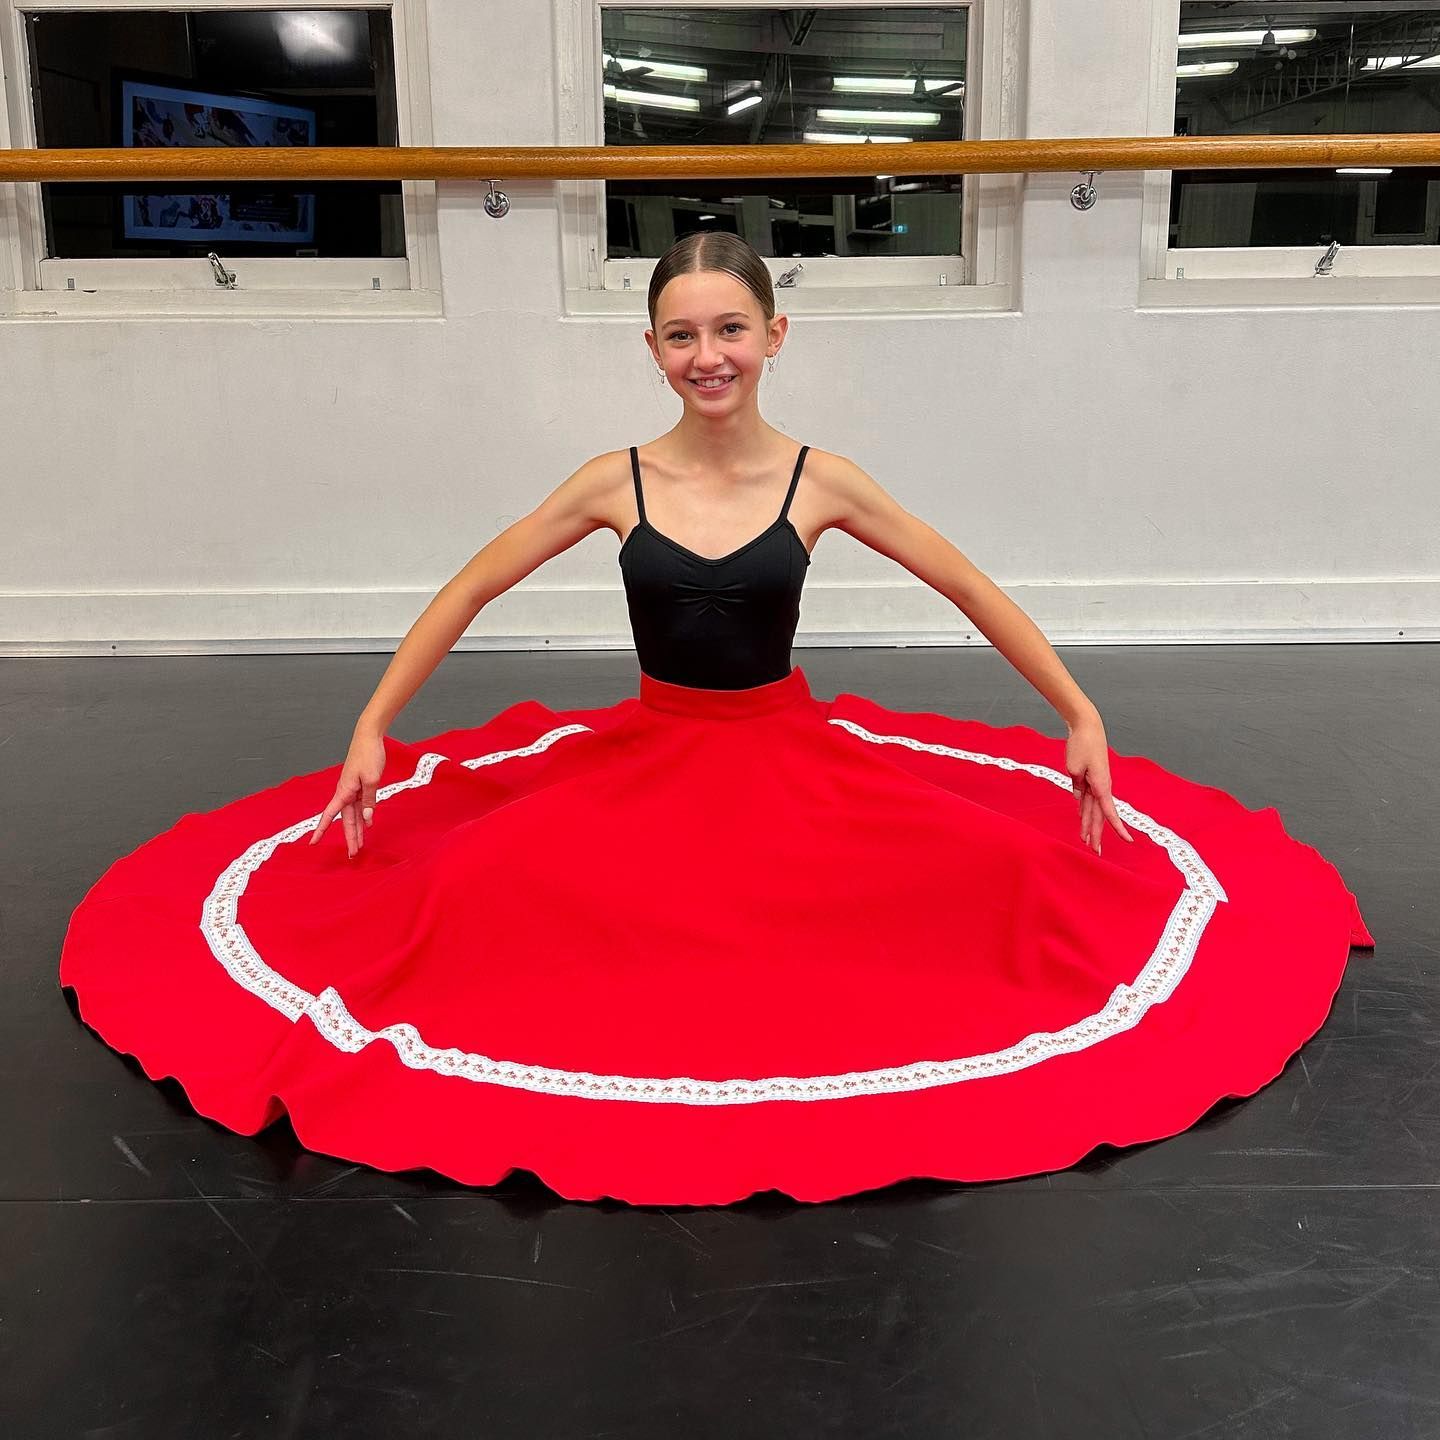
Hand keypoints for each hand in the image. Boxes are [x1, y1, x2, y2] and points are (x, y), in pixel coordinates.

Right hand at [309, 727, 386, 858]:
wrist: (369, 737)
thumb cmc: (368, 755)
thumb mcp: (372, 779)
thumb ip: (369, 800)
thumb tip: (367, 818)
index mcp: (343, 791)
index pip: (329, 815)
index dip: (321, 830)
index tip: (313, 843)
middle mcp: (346, 793)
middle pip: (346, 820)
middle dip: (349, 837)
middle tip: (353, 854)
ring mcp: (353, 789)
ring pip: (354, 814)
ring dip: (358, 829)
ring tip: (360, 845)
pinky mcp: (360, 786)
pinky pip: (361, 805)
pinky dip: (364, 816)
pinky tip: (368, 825)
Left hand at [1065, 716, 1133, 856]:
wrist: (1087, 728)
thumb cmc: (1083, 745)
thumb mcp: (1074, 767)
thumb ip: (1077, 785)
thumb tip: (1078, 797)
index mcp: (1101, 785)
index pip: (1109, 812)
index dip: (1117, 827)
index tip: (1128, 841)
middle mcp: (1100, 787)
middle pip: (1098, 815)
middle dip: (1096, 833)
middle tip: (1095, 851)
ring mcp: (1095, 784)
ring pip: (1091, 809)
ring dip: (1088, 825)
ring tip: (1086, 841)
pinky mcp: (1088, 780)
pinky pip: (1086, 800)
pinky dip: (1083, 811)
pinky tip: (1082, 821)